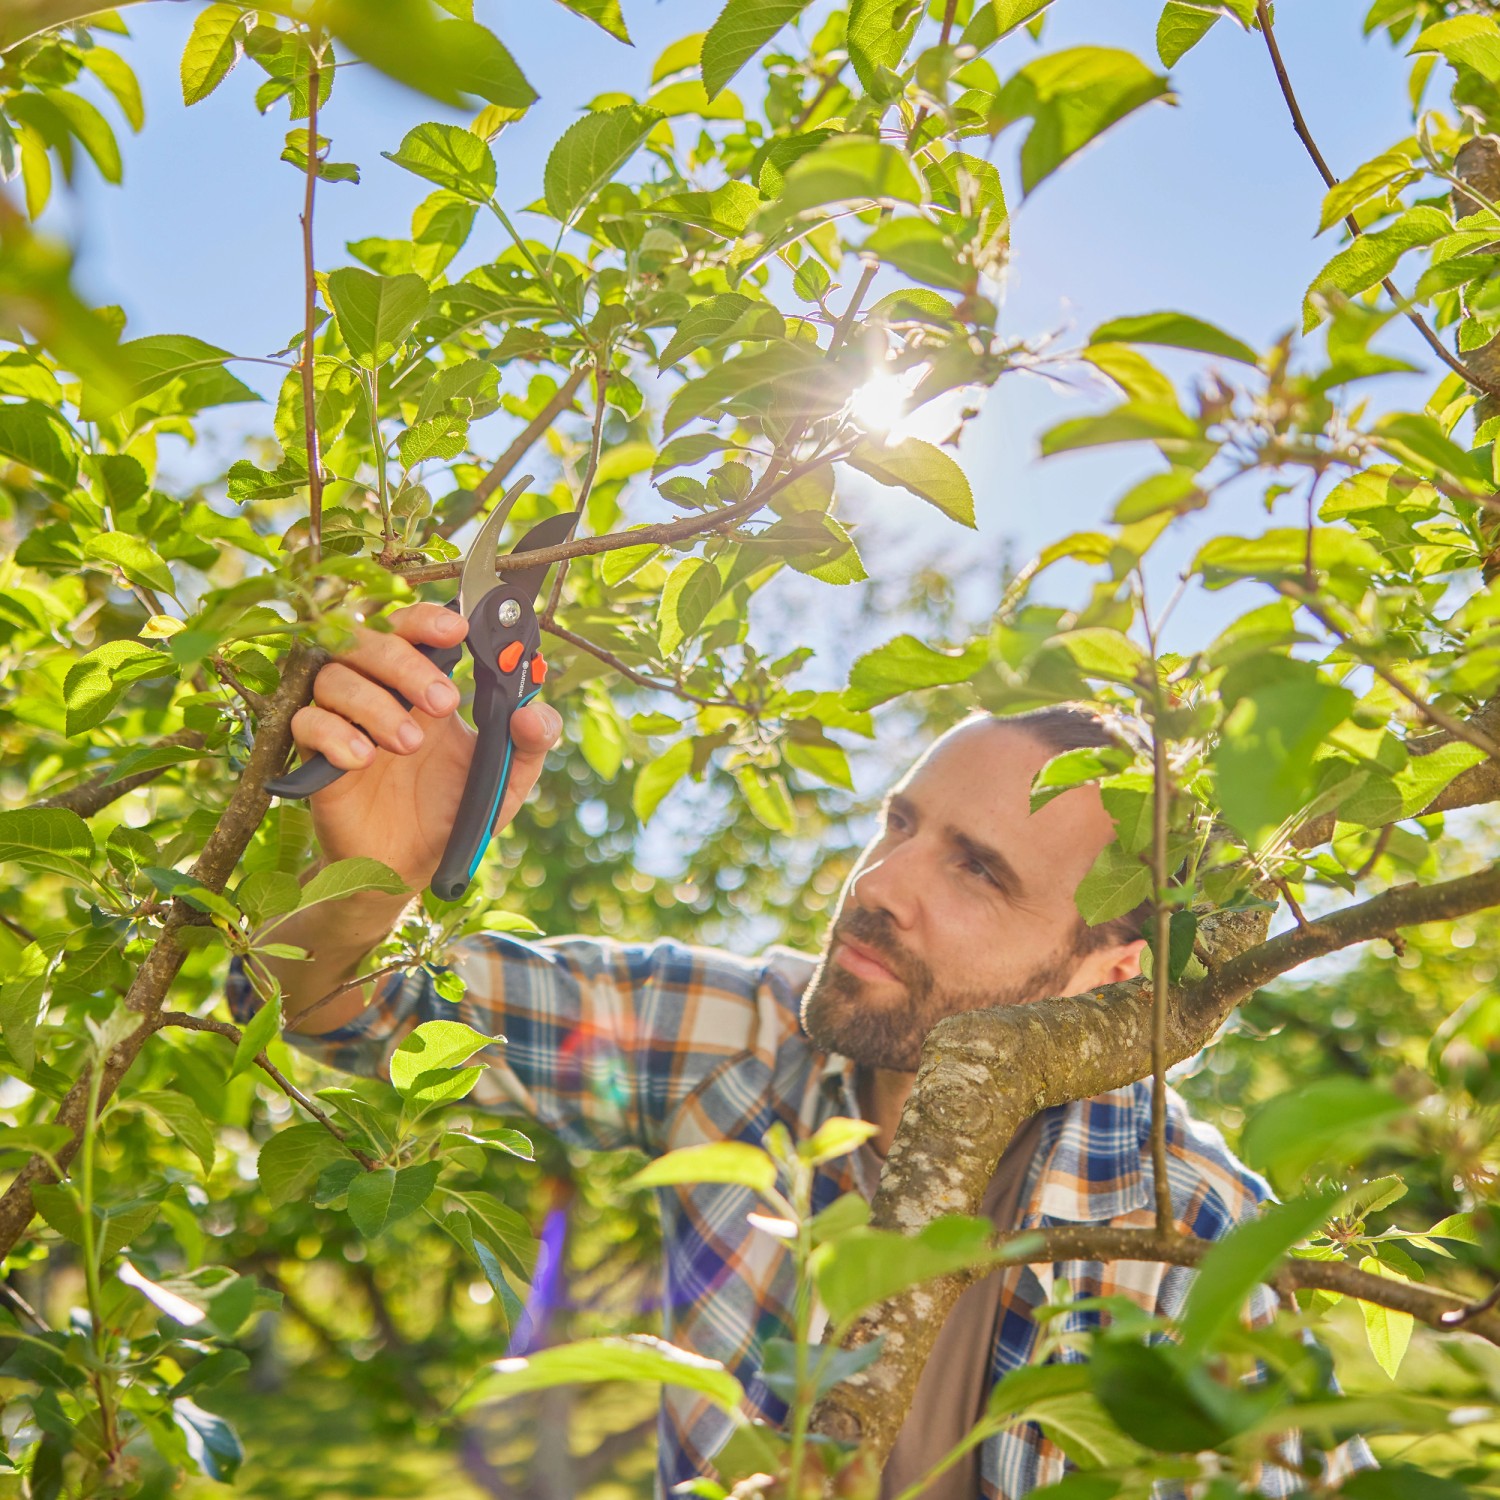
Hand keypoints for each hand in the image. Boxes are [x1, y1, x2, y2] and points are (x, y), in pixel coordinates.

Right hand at [287, 602, 561, 890]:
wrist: (412, 870)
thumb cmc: (455, 813)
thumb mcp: (507, 781)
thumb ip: (531, 743)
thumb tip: (531, 713)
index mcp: (425, 687)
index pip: (414, 628)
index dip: (427, 619)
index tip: (456, 630)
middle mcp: (380, 694)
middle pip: (369, 640)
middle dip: (408, 663)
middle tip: (444, 703)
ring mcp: (345, 723)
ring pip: (333, 676)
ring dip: (375, 703)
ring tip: (410, 744)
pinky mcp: (316, 758)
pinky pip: (306, 723)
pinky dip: (334, 734)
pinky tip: (364, 760)